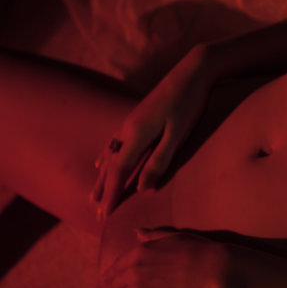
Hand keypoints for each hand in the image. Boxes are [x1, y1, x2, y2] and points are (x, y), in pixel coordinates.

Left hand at [91, 228, 225, 287]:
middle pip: (110, 286)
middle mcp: (132, 271)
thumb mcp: (173, 236)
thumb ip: (152, 235)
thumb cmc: (199, 250)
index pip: (115, 267)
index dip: (107, 278)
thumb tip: (137, 232)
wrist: (213, 269)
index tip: (104, 285)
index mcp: (138, 252)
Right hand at [92, 45, 212, 217]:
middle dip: (104, 191)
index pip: (119, 172)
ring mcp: (130, 122)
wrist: (192, 72)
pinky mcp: (136, 117)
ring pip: (109, 156)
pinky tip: (99, 162)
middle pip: (110, 166)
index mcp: (136, 135)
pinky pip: (113, 143)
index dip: (112, 195)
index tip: (104, 216)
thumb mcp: (178, 135)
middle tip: (97, 215)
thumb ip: (160, 162)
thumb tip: (143, 189)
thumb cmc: (189, 104)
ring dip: (102, 178)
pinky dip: (104, 157)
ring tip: (93, 196)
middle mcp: (127, 129)